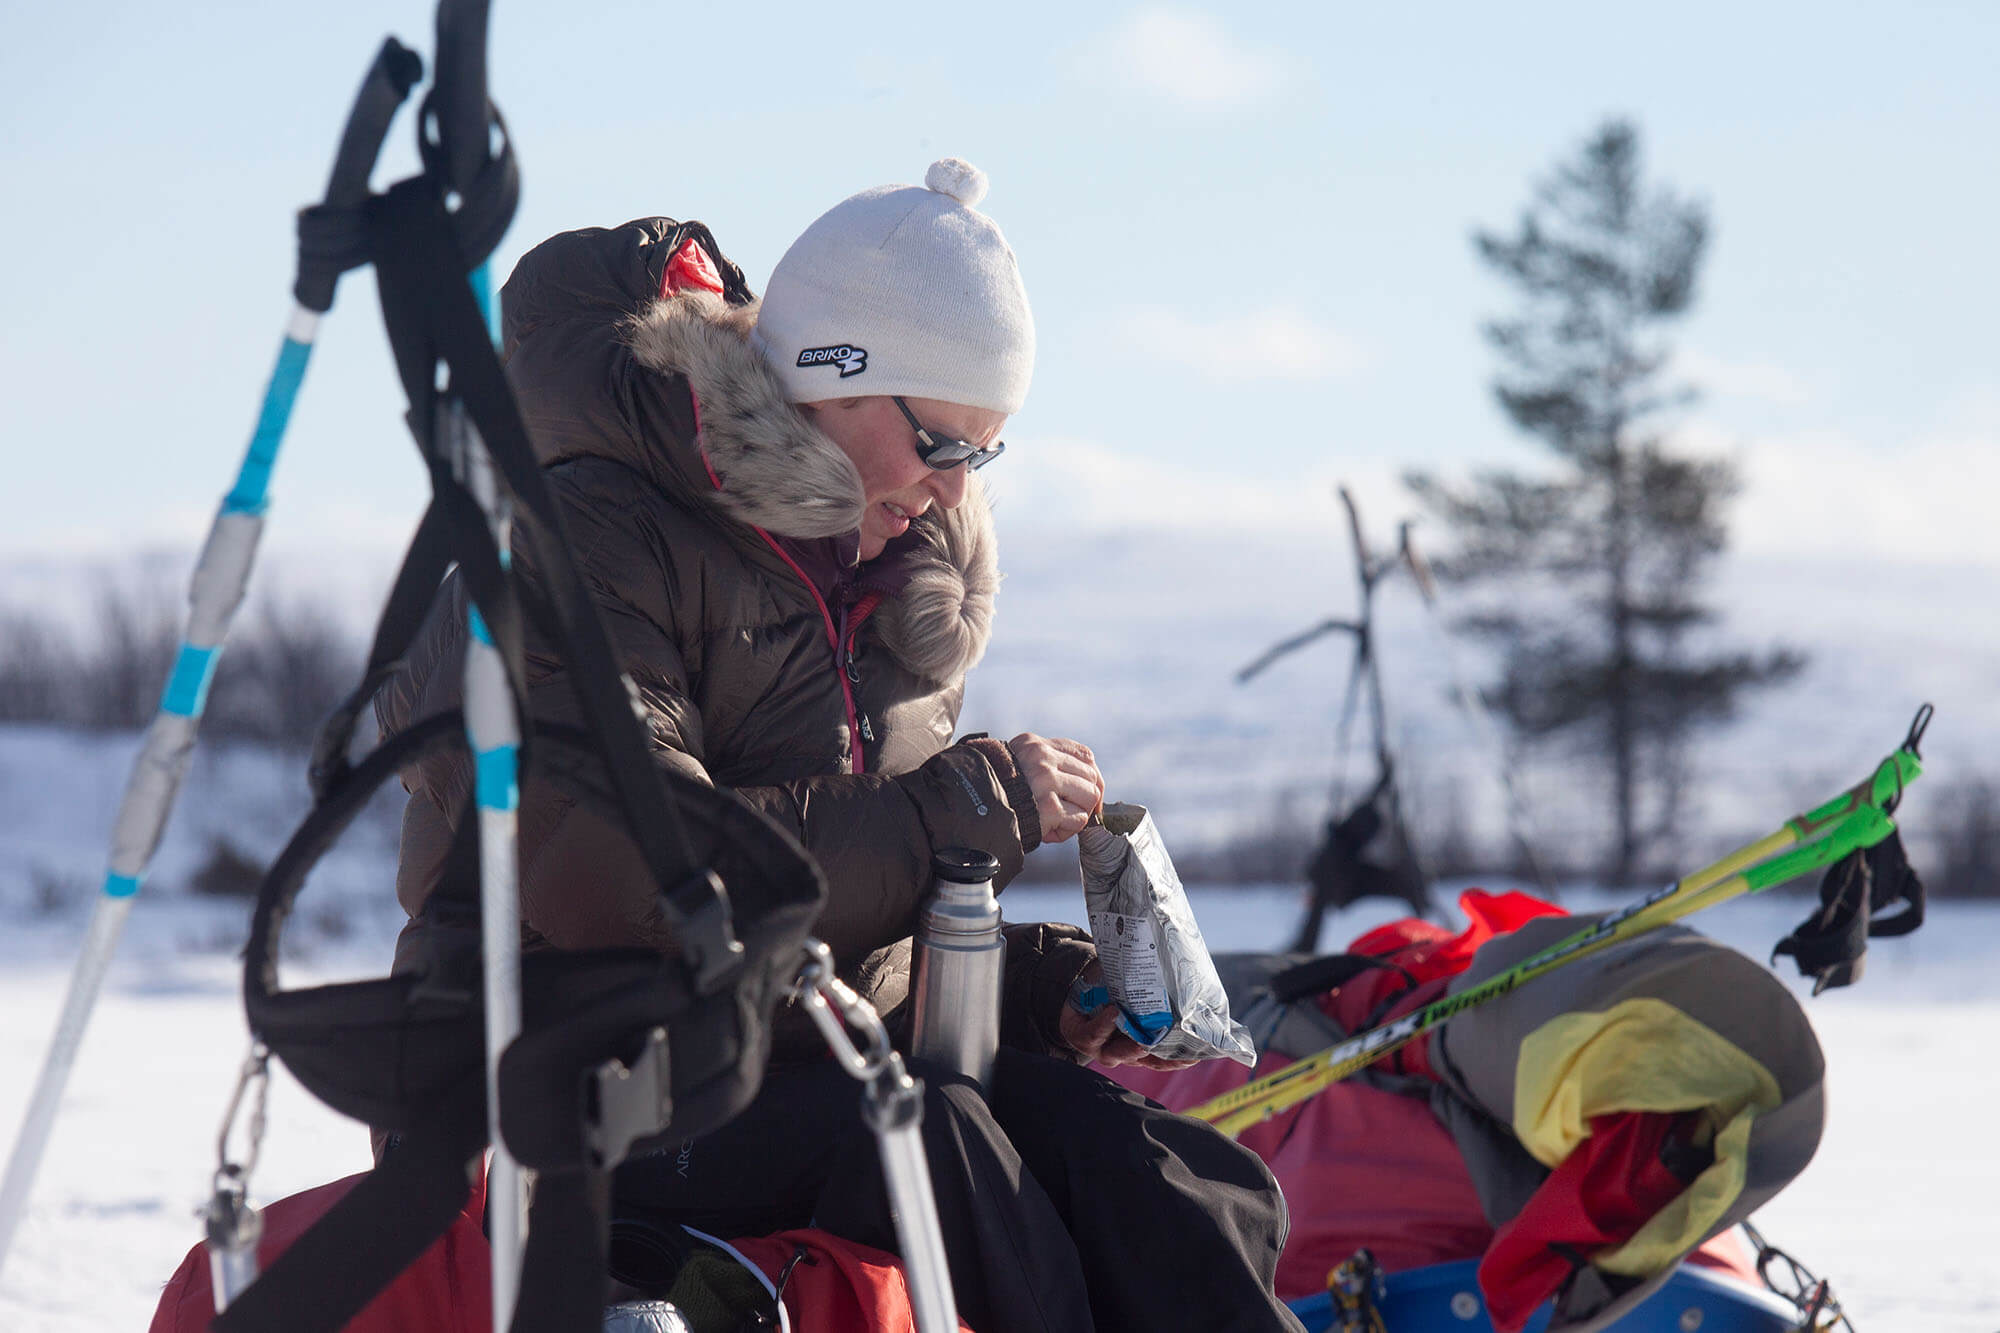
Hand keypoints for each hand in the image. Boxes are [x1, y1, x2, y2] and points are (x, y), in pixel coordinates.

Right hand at [1006, 733, 1103, 844]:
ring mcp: (1045, 781)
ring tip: (1058, 820)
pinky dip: (1069, 829)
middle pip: (1091, 776)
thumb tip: (1086, 781)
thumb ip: (1045, 764)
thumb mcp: (1017, 765)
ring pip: (1090, 796)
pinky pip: (1079, 819)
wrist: (971, 810)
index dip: (1091, 775)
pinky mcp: (1048, 807)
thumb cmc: (996, 793)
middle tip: (1070, 811)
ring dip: (1078, 813)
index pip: (1084, 754)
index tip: (1087, 791)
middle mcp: (1041, 758)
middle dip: (1085, 798)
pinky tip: (1051, 830)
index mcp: (1034, 745)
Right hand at [1057, 959, 1197, 1071]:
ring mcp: (1123, 1054)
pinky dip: (1172, 1059)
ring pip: (1142, 1059)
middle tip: (1152, 1038)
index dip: (1101, 1025)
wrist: (1093, 1000)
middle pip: (1119, 1052)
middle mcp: (1102, 1048)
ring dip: (1163, 1058)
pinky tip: (1190, 1056)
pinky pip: (1155, 1060)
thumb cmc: (1092, 987)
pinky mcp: (1140, 1055)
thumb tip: (1123, 948)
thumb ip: (1101, 971)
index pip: (1090, 1034)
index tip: (1113, 1011)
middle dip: (1136, 1046)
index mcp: (1082, 1032)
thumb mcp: (1090, 979)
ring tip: (1183, 1054)